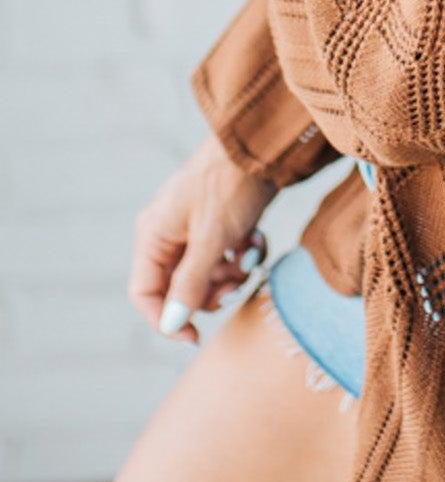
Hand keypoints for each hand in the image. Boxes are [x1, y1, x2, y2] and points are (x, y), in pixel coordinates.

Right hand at [129, 134, 276, 346]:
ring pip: (206, 274)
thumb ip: (190, 283)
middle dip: (210, 292)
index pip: (144, 293)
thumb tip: (171, 324)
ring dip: (230, 274)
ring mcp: (194, 227)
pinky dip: (242, 254)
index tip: (195, 337)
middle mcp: (168, 232)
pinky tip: (258, 241)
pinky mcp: (220, 222)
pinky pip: (224, 255)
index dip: (165, 321)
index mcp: (153, 235)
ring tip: (250, 257)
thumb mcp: (211, 239)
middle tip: (237, 282)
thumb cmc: (230, 184)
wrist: (264, 144)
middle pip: (179, 287)